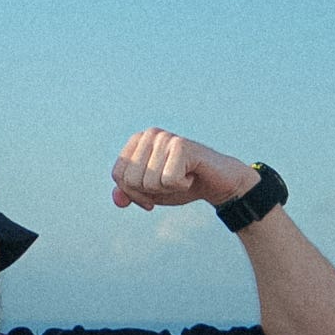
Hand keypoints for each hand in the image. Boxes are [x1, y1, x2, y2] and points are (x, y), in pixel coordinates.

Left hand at [109, 129, 253, 210]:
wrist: (217, 183)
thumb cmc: (181, 184)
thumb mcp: (150, 193)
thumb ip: (130, 194)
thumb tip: (117, 200)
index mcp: (137, 141)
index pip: (118, 175)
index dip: (134, 193)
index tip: (152, 192)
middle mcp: (149, 134)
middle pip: (132, 180)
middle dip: (151, 192)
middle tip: (171, 182)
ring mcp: (166, 137)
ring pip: (149, 182)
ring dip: (168, 188)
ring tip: (182, 176)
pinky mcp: (182, 145)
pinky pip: (169, 180)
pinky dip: (182, 185)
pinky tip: (191, 175)